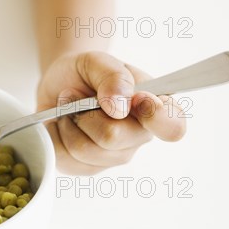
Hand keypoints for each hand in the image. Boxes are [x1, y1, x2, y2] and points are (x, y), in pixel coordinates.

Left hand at [37, 52, 186, 174]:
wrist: (58, 88)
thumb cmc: (86, 74)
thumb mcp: (97, 61)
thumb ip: (113, 75)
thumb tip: (120, 105)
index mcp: (156, 108)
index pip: (173, 127)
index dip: (155, 116)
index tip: (137, 98)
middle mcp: (139, 138)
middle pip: (112, 137)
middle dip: (86, 111)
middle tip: (76, 94)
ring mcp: (114, 157)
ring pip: (84, 149)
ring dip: (68, 121)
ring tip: (68, 106)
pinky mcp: (86, 168)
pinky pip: (65, 158)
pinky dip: (56, 134)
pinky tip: (62, 124)